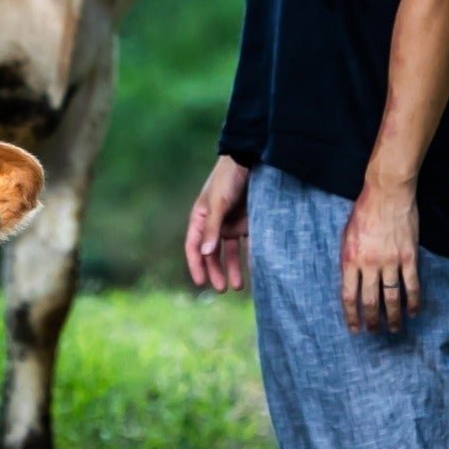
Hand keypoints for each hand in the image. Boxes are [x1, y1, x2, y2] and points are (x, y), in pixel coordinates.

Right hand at [184, 155, 250, 291]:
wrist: (251, 159)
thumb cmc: (228, 178)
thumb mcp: (217, 203)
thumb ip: (211, 229)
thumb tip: (204, 254)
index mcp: (201, 217)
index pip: (194, 246)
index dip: (195, 265)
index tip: (201, 283)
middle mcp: (215, 223)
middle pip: (211, 253)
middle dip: (215, 271)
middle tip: (221, 289)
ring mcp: (232, 222)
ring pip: (229, 252)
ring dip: (232, 268)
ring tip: (238, 286)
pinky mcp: (249, 221)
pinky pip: (248, 244)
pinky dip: (250, 258)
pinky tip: (255, 271)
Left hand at [340, 179, 418, 331]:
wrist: (387, 194)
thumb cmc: (364, 212)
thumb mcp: (346, 236)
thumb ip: (349, 260)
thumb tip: (352, 283)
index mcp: (350, 259)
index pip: (348, 296)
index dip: (351, 316)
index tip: (354, 329)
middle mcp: (369, 264)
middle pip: (370, 301)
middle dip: (372, 321)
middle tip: (374, 332)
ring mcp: (390, 261)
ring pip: (392, 298)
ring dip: (393, 317)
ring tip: (395, 329)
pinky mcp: (409, 257)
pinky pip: (412, 285)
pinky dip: (413, 301)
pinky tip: (413, 312)